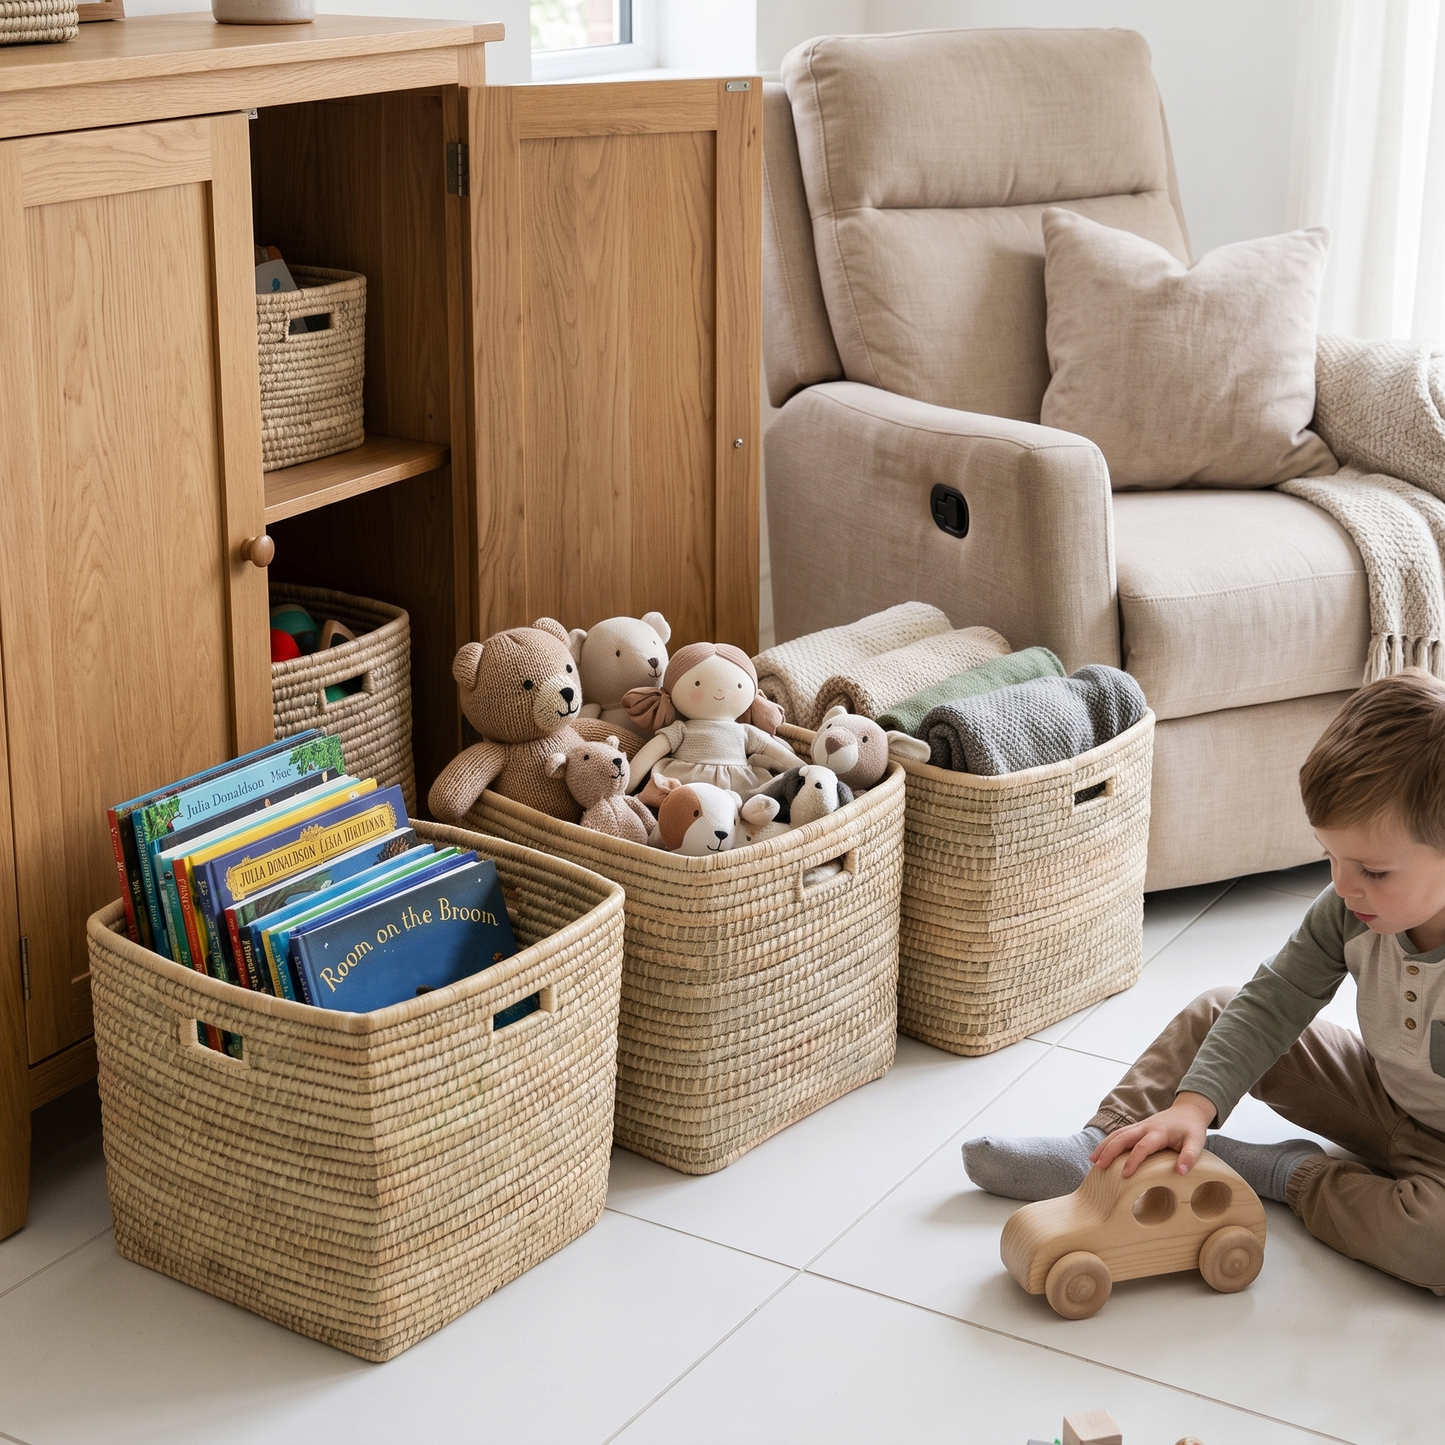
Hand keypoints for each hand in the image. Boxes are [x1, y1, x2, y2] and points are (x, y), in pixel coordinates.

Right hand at [1089, 1092, 1216, 1178]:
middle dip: (1109, 1151)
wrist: (1188, 1110)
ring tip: (1093, 1161)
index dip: (1133, 1160)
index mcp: (1159, 1132)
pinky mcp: (1136, 1128)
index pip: (1142, 1146)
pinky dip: (1107, 1142)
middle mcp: (1145, 1127)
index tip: (1125, 1174)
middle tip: (1099, 1166)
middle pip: (1122, 1137)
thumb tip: (1180, 1172)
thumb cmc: (1192, 1129)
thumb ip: (1189, 1156)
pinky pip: (1118, 1134)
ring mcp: (1139, 1126)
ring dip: (1104, 1146)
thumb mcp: (1197, 1143)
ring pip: (1117, 1134)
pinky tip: (1100, 1153)